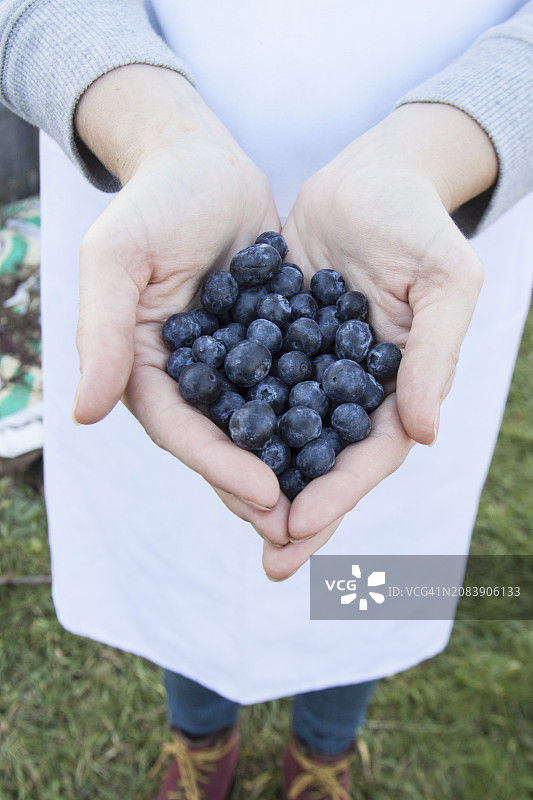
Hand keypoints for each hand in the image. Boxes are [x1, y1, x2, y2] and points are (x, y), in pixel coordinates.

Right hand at [73, 65, 289, 544]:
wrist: (201, 164)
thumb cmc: (152, 204)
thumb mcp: (117, 258)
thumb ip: (102, 333)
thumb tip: (85, 414)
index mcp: (147, 370)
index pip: (183, 432)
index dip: (221, 468)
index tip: (266, 496)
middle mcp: (190, 378)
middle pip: (224, 445)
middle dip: (260, 489)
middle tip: (303, 531)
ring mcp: (232, 365)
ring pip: (264, 427)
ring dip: (295, 468)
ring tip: (332, 505)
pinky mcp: (270, 345)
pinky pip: (297, 386)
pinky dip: (320, 416)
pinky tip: (355, 439)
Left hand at [263, 103, 497, 577]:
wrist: (368, 177)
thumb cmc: (417, 224)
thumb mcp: (443, 281)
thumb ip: (433, 355)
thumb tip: (426, 436)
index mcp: (399, 386)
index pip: (371, 456)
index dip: (341, 497)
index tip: (302, 533)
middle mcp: (353, 389)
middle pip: (326, 463)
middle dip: (300, 514)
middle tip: (270, 565)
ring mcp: (311, 370)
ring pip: (284, 438)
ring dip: (261, 482)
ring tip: (233, 523)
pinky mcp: (274, 343)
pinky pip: (251, 390)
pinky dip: (232, 422)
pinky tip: (205, 449)